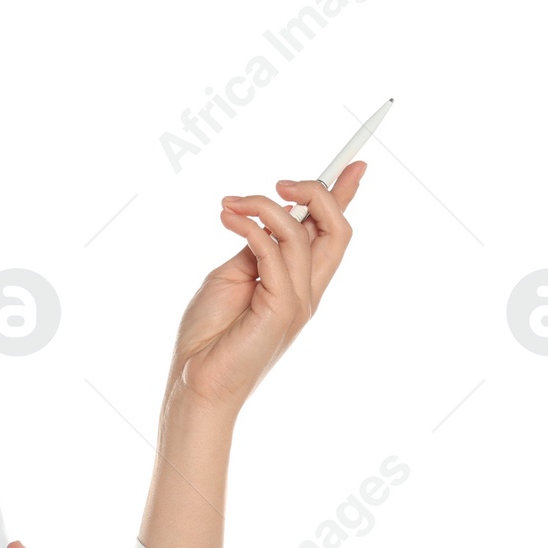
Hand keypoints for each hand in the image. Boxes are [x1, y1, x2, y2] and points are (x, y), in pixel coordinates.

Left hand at [165, 162, 365, 415]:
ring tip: (230, 204)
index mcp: (298, 284)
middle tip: (279, 182)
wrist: (194, 383)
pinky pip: (273, 251)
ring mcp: (298, 301)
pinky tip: (228, 218)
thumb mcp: (234, 276)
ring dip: (264, 206)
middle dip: (319, 192)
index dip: (345, 197)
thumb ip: (256, 248)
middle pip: (338, 229)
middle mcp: (307, 291)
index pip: (331, 233)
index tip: (354, 163)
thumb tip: (269, 215)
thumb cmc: (208, 336)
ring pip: (303, 232)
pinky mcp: (281, 308)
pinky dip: (251, 226)